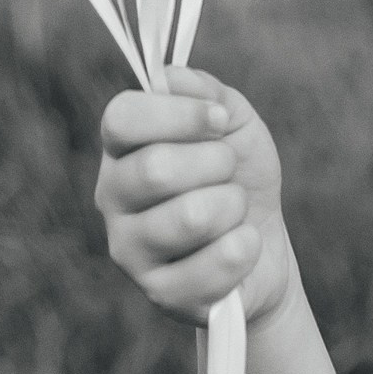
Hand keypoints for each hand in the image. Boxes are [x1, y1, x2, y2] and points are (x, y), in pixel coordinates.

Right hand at [95, 63, 295, 332]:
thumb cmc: (238, 173)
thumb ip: (204, 92)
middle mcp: (111, 197)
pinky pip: (212, 267)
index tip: (219, 120)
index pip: (121, 118)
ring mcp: (128, 250)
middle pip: (156, 168)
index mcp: (122, 148)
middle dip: (218, 163)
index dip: (179, 114)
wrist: (261, 239)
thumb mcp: (232, 121)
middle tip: (229, 170)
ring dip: (234, 206)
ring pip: (191, 216)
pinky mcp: (158, 294)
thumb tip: (168, 79)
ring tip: (233, 210)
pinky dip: (244, 248)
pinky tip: (240, 246)